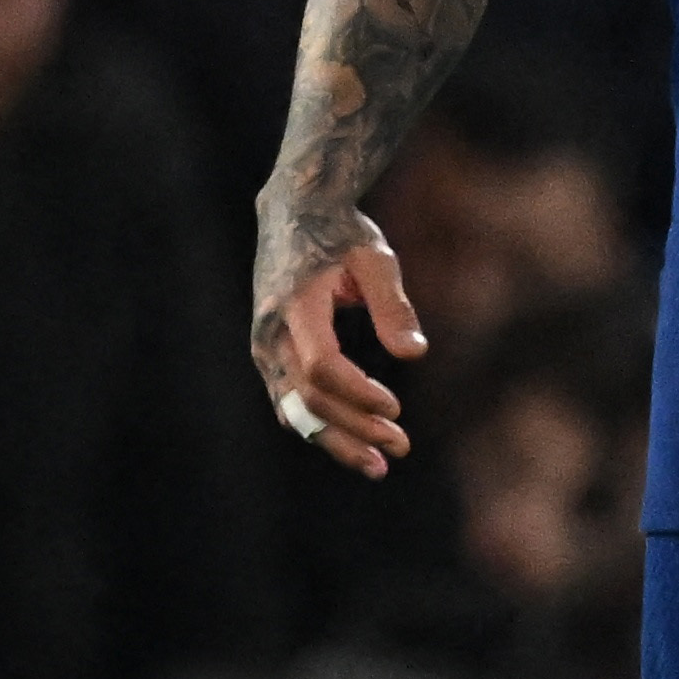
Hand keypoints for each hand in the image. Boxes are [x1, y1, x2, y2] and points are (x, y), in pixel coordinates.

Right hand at [252, 208, 424, 473]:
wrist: (294, 213)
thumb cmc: (342, 234)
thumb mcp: (376, 259)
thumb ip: (393, 306)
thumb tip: (414, 354)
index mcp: (296, 305)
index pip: (321, 366)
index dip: (358, 394)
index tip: (396, 407)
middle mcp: (270, 332)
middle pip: (307, 398)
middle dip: (355, 428)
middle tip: (400, 445)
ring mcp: (264, 347)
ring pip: (293, 411)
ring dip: (336, 440)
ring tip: (378, 465)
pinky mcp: (269, 355)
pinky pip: (289, 403)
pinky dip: (320, 427)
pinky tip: (354, 444)